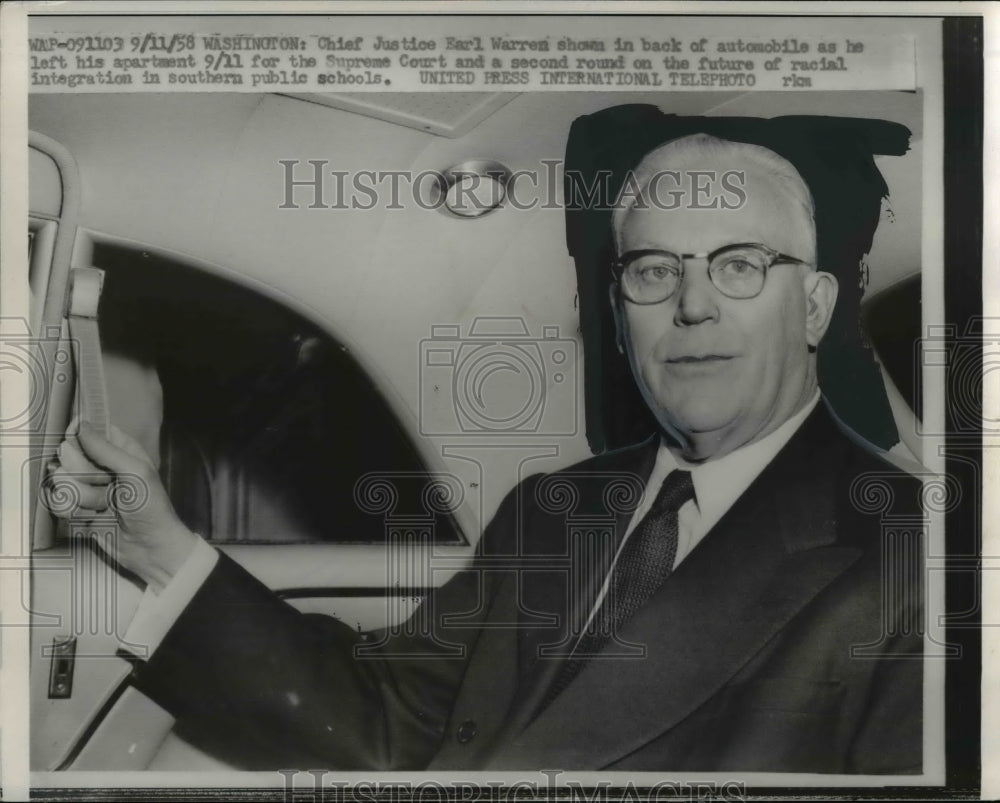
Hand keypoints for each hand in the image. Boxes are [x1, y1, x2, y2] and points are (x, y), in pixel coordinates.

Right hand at [45, 421, 198, 591]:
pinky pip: (57, 501)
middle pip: (68, 454)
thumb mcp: (135, 472)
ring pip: (61, 479)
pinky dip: (73, 510)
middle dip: (85, 473)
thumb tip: (79, 424)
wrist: (149, 548)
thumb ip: (105, 449)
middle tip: (109, 485)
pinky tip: (91, 517)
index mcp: (120, 449)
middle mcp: (100, 464)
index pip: (87, 430)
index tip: (80, 446)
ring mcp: (86, 486)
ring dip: (83, 496)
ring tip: (105, 506)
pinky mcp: (76, 508)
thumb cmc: (150, 506)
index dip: (80, 437)